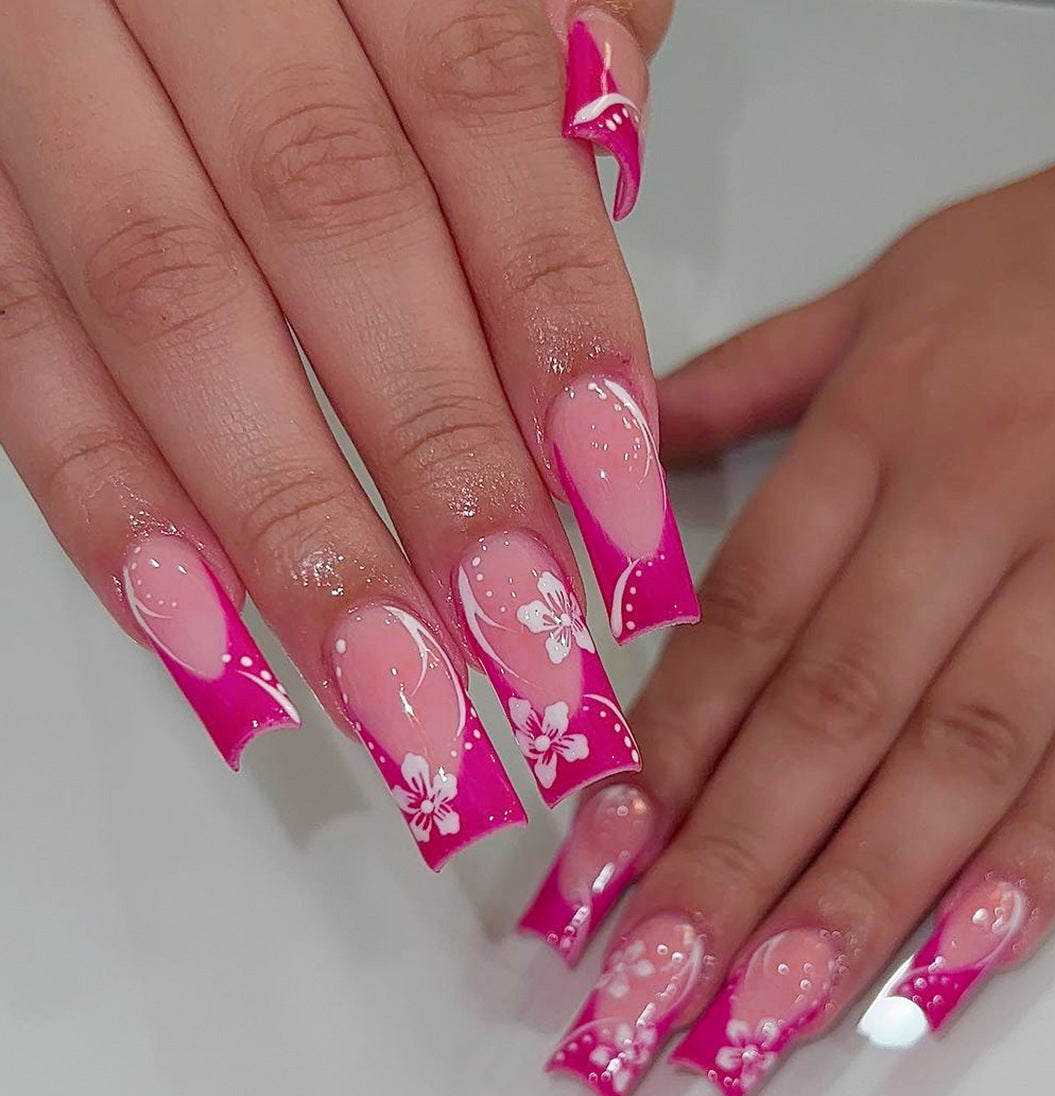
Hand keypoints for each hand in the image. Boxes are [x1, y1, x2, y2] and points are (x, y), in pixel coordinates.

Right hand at [0, 0, 692, 870]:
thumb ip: (541, 14)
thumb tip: (607, 142)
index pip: (481, 122)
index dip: (558, 325)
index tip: (622, 513)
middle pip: (334, 235)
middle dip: (442, 469)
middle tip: (527, 648)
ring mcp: (46, 77)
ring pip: (170, 312)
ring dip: (292, 533)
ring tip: (398, 695)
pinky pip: (20, 350)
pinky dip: (112, 503)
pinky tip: (210, 636)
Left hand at [523, 80, 1054, 1095]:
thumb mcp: (881, 291)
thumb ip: (742, 383)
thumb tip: (616, 462)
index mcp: (879, 426)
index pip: (748, 617)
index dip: (670, 748)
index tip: (602, 856)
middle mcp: (975, 501)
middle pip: (834, 708)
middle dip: (735, 858)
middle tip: (653, 980)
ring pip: (964, 751)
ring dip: (862, 891)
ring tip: (770, 1005)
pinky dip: (1044, 854)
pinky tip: (960, 953)